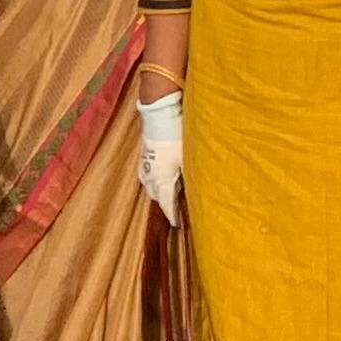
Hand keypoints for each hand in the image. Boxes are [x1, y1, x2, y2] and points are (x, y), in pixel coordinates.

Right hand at [135, 89, 185, 222]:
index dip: (173, 216)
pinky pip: (149, 178)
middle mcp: (150, 178)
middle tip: (178, 209)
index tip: (179, 224)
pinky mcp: (144, 159)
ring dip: (161, 193)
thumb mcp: (188, 159)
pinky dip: (156, 182)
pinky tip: (164, 178)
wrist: (160, 116)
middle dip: (167, 204)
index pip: (167, 205)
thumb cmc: (177, 137)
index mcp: (162, 180)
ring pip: (152, 188)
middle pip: (158, 198)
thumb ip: (191, 178)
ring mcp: (144, 168)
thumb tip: (197, 193)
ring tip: (172, 194)